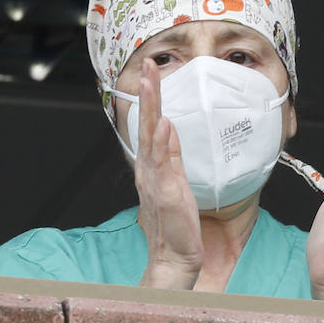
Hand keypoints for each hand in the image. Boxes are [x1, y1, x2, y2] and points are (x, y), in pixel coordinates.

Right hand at [133, 58, 204, 288]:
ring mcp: (155, 180)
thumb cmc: (176, 223)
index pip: (151, 124)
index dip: (152, 96)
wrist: (174, 257)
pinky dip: (162, 144)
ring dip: (152, 109)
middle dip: (148, 93)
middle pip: (147, 123)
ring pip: (151, 137)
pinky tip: (165, 125)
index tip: (152, 70)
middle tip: (148, 65)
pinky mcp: (166, 194)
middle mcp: (148, 169)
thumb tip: (168, 125)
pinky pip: (163, 165)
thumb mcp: (176, 181)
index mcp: (151, 165)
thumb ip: (171, 154)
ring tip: (152, 84)